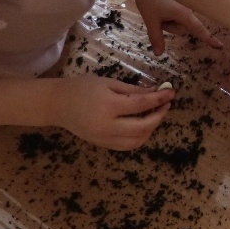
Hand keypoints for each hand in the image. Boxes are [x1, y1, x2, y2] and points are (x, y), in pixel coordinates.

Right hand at [56, 75, 174, 149]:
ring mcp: (104, 139)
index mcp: (108, 106)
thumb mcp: (109, 83)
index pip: (141, 104)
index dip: (160, 98)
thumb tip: (156, 93)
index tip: (172, 92)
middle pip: (143, 127)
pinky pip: (127, 146)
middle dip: (159, 116)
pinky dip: (140, 137)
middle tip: (166, 104)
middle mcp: (107, 126)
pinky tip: (143, 125)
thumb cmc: (83, 88)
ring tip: (156, 114)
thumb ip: (133, 90)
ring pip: (137, 141)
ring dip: (151, 129)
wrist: (57, 105)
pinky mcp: (102, 145)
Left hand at [131, 0, 222, 55]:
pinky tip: (161, 1)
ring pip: (180, 19)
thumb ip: (156, 38)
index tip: (220, 46)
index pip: (199, 30)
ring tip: (157, 7)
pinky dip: (171, 10)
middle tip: (157, 16)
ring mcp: (187, 0)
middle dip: (170, 26)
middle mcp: (190, 7)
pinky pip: (180, 9)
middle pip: (183, 27)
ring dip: (169, 18)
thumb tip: (159, 54)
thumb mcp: (150, 20)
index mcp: (184, 13)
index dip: (209, 39)